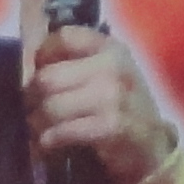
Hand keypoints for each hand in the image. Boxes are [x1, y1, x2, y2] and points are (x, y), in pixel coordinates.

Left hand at [23, 24, 176, 183]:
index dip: (43, 54)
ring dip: (37, 121)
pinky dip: (49, 139)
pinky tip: (48, 142)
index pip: (64, 37)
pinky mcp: (111, 127)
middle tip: (30, 107)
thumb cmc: (122, 105)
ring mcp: (113, 96)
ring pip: (51, 106)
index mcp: (110, 48)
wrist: (152, 145)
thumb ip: (77, 61)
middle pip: (48, 76)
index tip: (38, 71)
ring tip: (37, 126)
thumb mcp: (108, 73)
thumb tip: (32, 64)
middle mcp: (113, 66)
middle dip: (32, 96)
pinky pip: (63, 131)